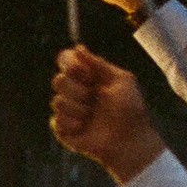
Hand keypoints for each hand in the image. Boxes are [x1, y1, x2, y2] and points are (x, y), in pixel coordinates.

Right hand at [48, 46, 166, 179]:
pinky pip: (56, 119)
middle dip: (77, 90)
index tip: (85, 74)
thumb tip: (77, 47)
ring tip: (92, 116)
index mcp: (87, 78)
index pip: (66, 62)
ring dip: (78, 109)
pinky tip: (85, 128)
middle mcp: (75, 92)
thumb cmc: (129, 109)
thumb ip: (98, 63)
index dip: (70, 65)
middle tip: (93, 98)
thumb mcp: (121, 79)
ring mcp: (67, 110)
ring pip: (57, 101)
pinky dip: (74, 123)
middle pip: (58, 80)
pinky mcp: (62, 129)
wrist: (128, 139)